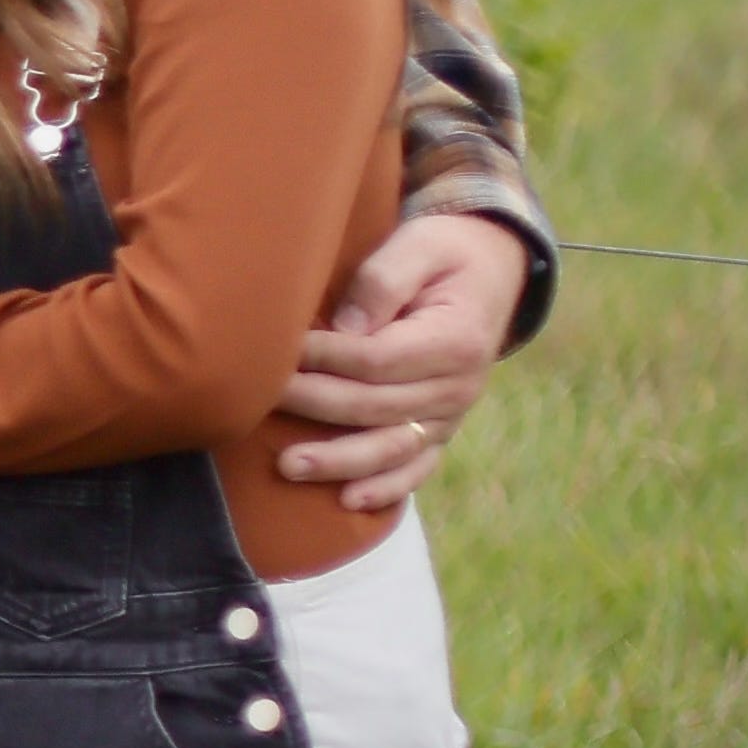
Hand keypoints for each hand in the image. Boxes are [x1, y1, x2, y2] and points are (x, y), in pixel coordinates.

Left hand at [272, 210, 532, 512]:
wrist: (488, 272)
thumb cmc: (441, 254)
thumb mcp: (419, 246)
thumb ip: (382, 281)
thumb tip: (345, 329)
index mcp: (456, 340)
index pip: (377, 360)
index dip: (325, 357)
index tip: (281, 348)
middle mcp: (459, 386)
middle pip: (373, 406)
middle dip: (312, 403)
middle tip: (258, 399)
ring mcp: (450, 415)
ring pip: (389, 447)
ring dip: (337, 460)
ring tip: (287, 464)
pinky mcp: (439, 429)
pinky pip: (416, 467)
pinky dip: (385, 487)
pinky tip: (348, 501)